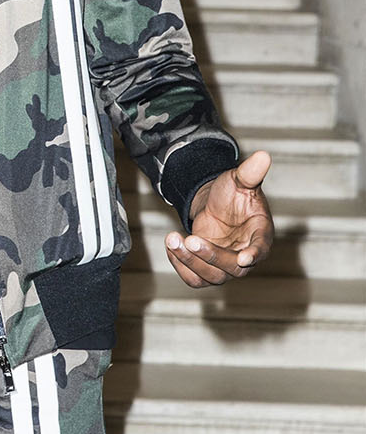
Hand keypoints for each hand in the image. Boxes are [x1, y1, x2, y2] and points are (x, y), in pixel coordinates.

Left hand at [165, 149, 273, 288]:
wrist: (213, 202)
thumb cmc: (232, 192)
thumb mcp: (240, 179)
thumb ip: (250, 172)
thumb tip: (263, 155)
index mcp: (260, 234)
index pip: (262, 248)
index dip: (255, 254)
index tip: (244, 258)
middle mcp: (246, 254)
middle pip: (232, 267)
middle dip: (210, 255)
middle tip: (190, 239)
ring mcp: (226, 266)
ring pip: (211, 276)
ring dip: (190, 261)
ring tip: (172, 239)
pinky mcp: (207, 270)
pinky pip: (195, 278)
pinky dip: (181, 266)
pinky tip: (171, 246)